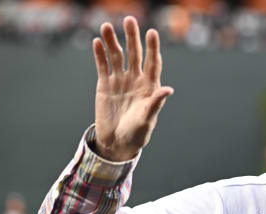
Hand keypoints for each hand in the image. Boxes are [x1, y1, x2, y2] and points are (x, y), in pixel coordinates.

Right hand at [92, 16, 173, 160]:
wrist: (117, 142)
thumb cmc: (137, 133)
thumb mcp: (147, 119)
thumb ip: (156, 103)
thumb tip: (168, 89)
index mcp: (150, 86)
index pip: (153, 63)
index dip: (152, 48)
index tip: (152, 32)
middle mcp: (136, 80)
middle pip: (134, 54)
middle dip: (132, 38)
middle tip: (129, 20)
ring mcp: (120, 81)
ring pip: (116, 56)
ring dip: (111, 41)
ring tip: (106, 26)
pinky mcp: (105, 85)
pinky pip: (103, 66)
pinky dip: (100, 54)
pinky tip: (97, 42)